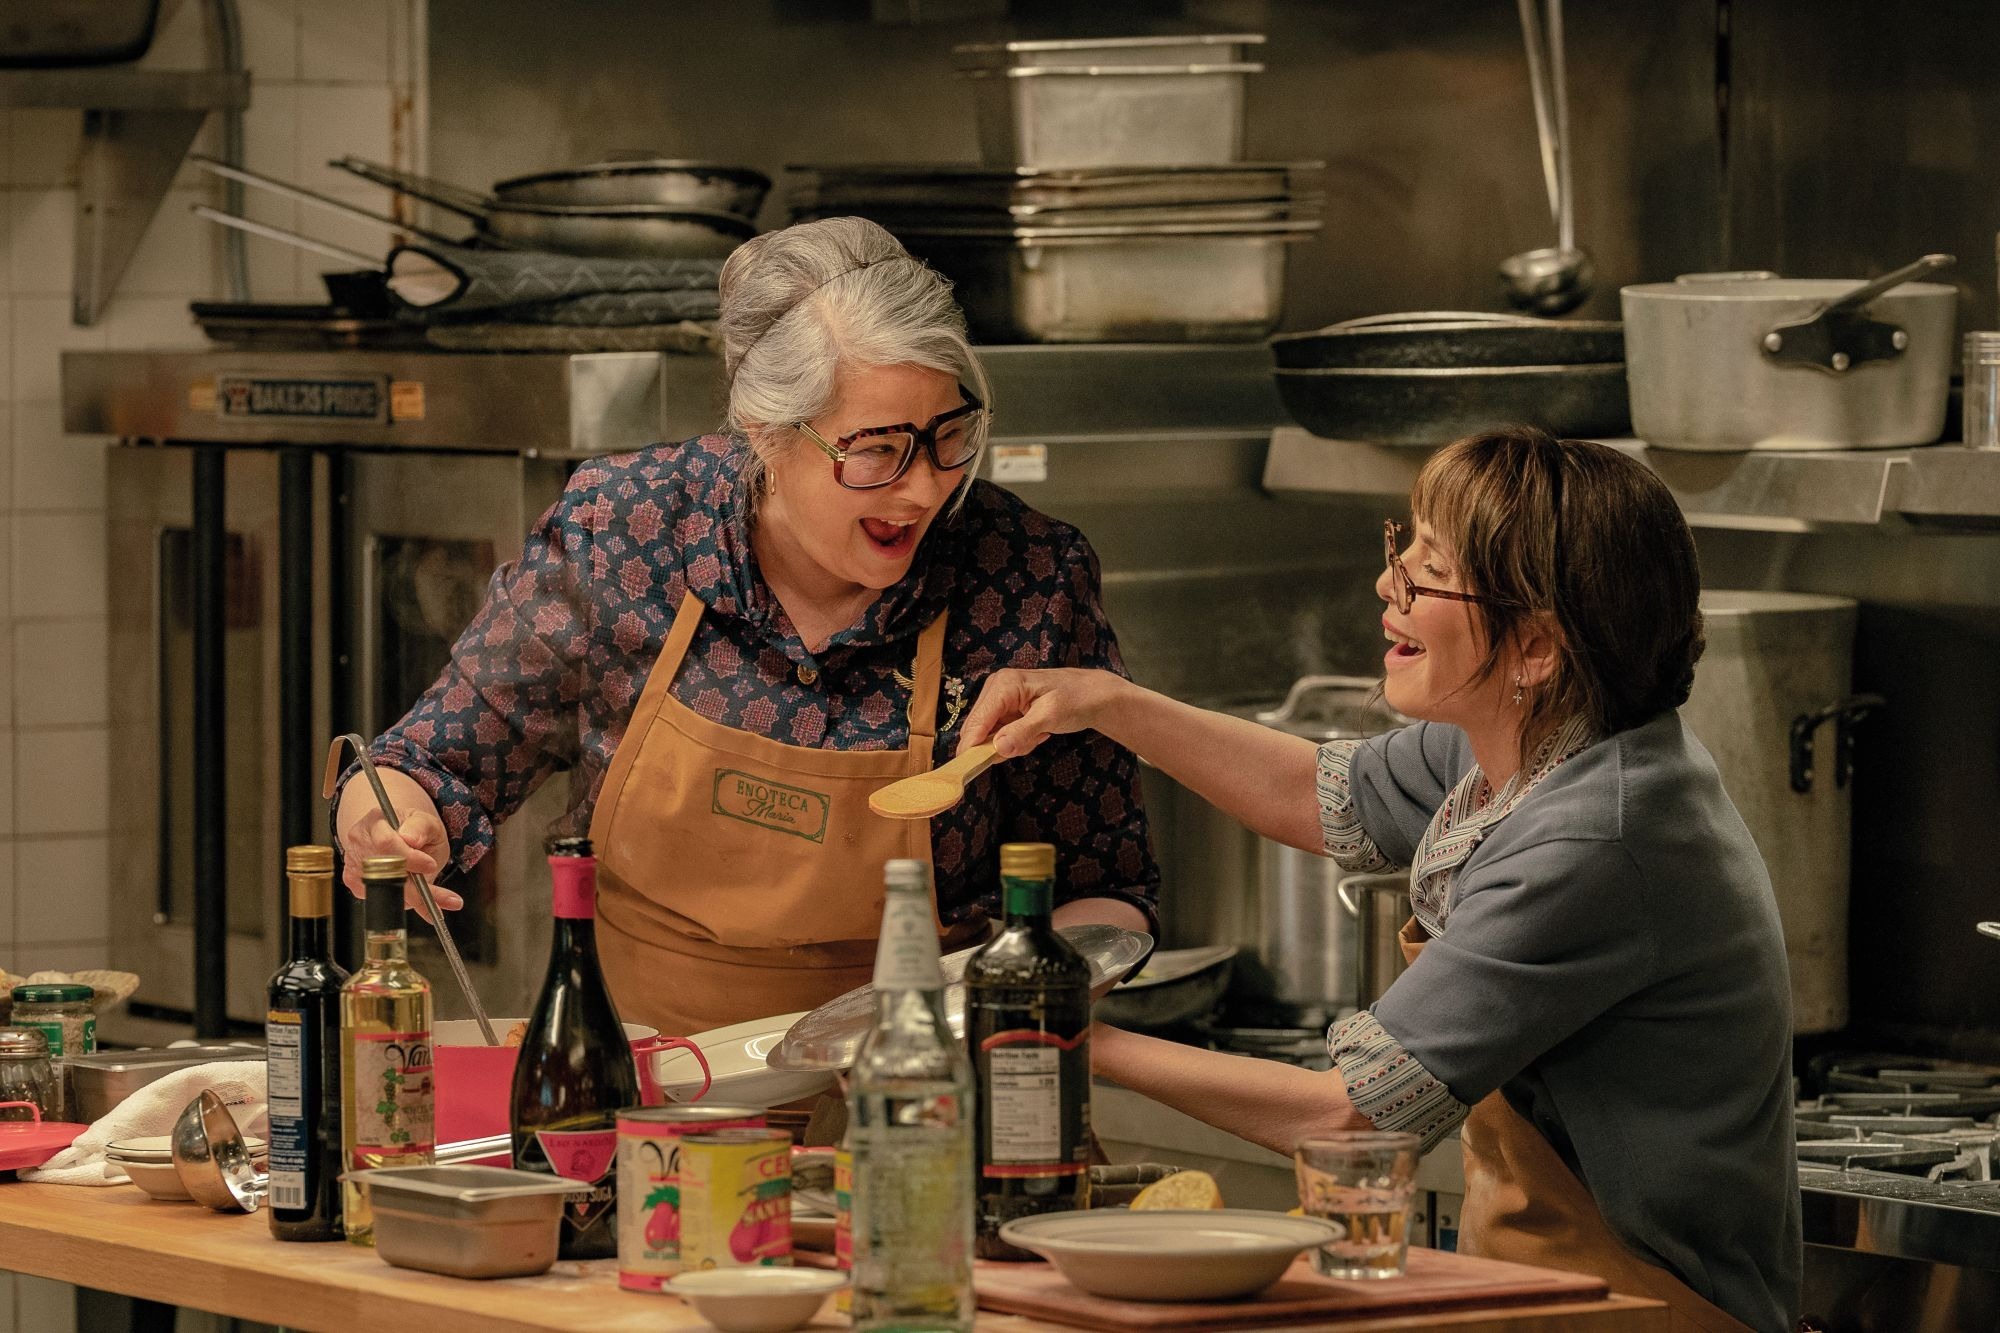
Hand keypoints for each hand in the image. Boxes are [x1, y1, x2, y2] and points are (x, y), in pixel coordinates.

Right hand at [336, 799, 459, 920]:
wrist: (404, 838)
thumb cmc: (416, 830)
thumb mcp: (428, 822)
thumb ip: (421, 827)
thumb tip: (410, 838)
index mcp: (375, 820)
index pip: (385, 843)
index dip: (409, 858)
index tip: (429, 865)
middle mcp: (359, 840)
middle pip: (381, 870)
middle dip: (412, 884)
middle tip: (437, 891)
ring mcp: (354, 862)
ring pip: (382, 888)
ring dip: (410, 895)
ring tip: (433, 895)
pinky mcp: (354, 881)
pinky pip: (378, 897)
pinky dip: (402, 900)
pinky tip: (416, 895)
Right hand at [956, 667, 1127, 759]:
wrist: (1094, 694)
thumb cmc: (1076, 699)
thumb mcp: (1051, 717)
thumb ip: (1022, 733)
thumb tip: (996, 748)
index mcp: (1004, 684)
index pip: (978, 720)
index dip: (971, 745)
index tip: (968, 768)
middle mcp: (996, 688)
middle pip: (979, 729)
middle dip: (1001, 745)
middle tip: (1033, 740)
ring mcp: (1000, 699)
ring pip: (990, 735)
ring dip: (1014, 743)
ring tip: (1040, 734)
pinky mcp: (1006, 710)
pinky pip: (1001, 734)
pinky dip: (1018, 740)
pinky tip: (1038, 732)